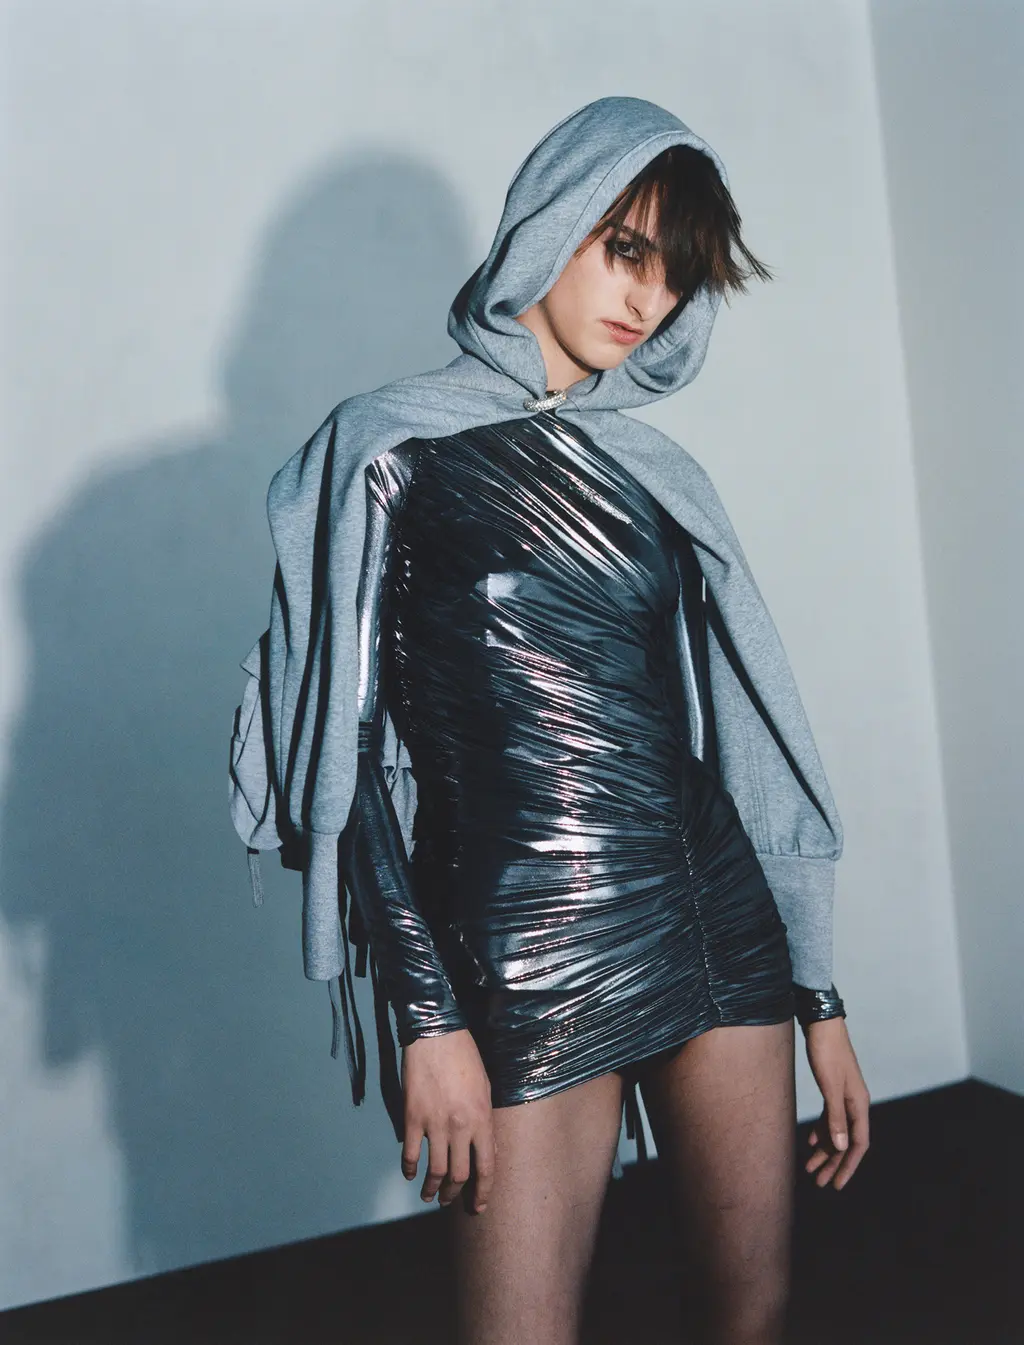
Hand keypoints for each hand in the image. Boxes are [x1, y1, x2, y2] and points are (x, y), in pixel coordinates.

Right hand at [400, 1028, 495, 1213]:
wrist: (436, 1036)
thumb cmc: (466, 1058)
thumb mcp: (486, 1090)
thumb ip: (486, 1123)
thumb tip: (487, 1150)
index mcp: (482, 1120)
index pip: (486, 1167)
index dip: (483, 1191)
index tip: (479, 1206)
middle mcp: (459, 1127)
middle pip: (458, 1175)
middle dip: (454, 1194)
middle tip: (448, 1201)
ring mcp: (434, 1124)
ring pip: (435, 1170)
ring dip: (432, 1188)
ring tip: (429, 1195)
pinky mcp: (412, 1118)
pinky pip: (410, 1153)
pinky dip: (409, 1168)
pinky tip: (410, 1174)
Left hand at [801, 1016, 869, 1189]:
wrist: (821, 1023)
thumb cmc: (826, 1052)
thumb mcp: (830, 1086)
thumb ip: (837, 1117)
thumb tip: (844, 1148)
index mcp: (859, 1104)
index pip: (858, 1144)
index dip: (848, 1166)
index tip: (837, 1185)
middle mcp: (855, 1102)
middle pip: (847, 1141)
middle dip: (833, 1163)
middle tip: (819, 1183)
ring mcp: (845, 1095)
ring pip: (837, 1130)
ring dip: (825, 1149)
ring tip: (810, 1168)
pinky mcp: (834, 1088)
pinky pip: (831, 1117)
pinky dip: (822, 1130)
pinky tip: (811, 1140)